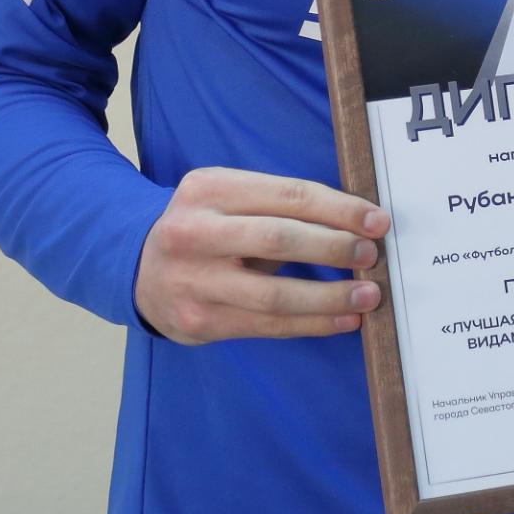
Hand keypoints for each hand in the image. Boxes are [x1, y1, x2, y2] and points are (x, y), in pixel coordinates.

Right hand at [136, 167, 389, 344]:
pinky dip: (311, 324)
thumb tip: (355, 223)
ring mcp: (193, 281)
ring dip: (330, 296)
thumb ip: (278, 205)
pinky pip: (266, 325)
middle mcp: (194, 232)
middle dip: (335, 248)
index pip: (288, 195)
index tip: (377, 222)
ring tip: (367, 296)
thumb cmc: (204, 227)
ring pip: (274, 294)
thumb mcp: (227, 198)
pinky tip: (342, 320)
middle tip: (371, 256)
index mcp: (209, 188)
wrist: (136, 269)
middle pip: (280, 239)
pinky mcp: (198, 321)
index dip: (339, 209)